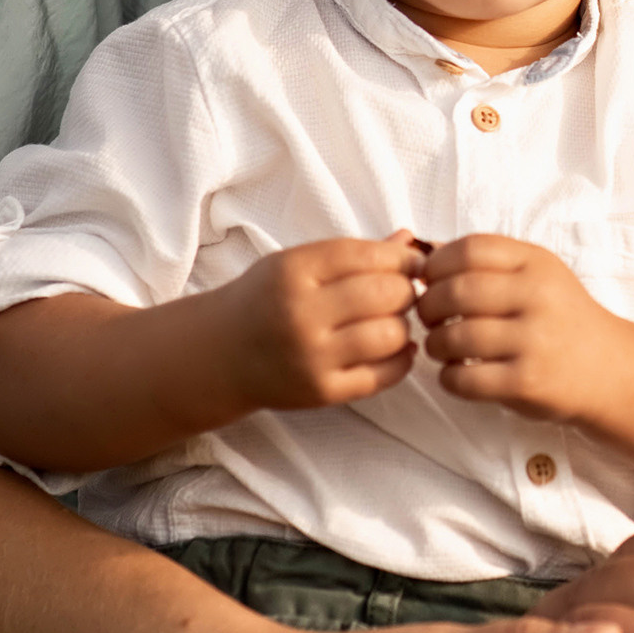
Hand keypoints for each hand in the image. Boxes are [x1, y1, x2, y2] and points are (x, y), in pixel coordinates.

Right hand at [213, 232, 424, 412]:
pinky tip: (397, 347)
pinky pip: (384, 375)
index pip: (367, 255)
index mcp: (293, 271)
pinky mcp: (322, 391)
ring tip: (393, 319)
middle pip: (386, 293)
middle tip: (403, 291)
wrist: (222, 354)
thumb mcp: (296, 263)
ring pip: (391, 334)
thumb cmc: (266, 299)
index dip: (401, 257)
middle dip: (406, 289)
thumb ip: (353, 253)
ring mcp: (312, 357)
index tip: (412, 262)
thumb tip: (410, 241)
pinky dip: (402, 359)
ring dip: (403, 324)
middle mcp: (301, 314)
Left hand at [416, 234, 629, 425]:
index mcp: (537, 264)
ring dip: (435, 344)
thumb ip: (488, 262)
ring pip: (455, 337)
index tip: (430, 279)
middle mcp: (537, 297)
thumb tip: (422, 251)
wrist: (611, 368)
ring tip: (441, 346)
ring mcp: (534, 341)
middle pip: (456, 291)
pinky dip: (448, 377)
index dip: (437, 263)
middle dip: (429, 306)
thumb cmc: (563, 318)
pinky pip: (464, 378)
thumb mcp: (538, 276)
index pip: (471, 249)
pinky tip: (456, 373)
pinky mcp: (527, 381)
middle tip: (429, 317)